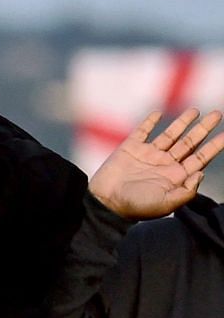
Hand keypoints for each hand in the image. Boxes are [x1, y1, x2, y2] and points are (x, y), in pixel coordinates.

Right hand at [88, 108, 223, 219]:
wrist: (105, 202)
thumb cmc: (135, 207)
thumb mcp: (166, 204)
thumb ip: (186, 191)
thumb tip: (200, 172)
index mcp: (175, 176)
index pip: (200, 158)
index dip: (214, 146)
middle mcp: (164, 163)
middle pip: (189, 142)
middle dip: (203, 129)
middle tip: (217, 114)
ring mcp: (148, 155)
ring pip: (170, 134)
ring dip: (183, 122)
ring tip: (196, 110)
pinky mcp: (130, 148)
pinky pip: (143, 131)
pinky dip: (150, 122)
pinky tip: (159, 113)